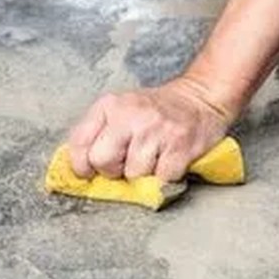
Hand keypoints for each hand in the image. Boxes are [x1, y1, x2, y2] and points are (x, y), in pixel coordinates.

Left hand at [67, 76, 231, 182]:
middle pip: (102, 161)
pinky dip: (165, 177)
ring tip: (152, 156)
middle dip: (112, 170)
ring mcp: (155, 129)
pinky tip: (168, 159)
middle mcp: (129, 114)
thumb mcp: (118, 111)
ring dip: (142, 174)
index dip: (81, 165)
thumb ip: (97, 135)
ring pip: (133, 174)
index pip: (79, 143)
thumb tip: (78, 172)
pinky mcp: (179, 145)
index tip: (89, 171)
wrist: (200, 98)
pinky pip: (160, 180)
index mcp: (108, 105)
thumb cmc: (154, 112)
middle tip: (126, 162)